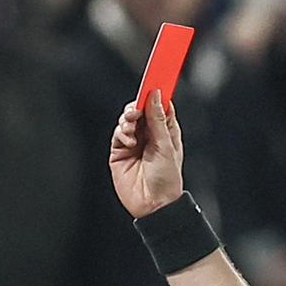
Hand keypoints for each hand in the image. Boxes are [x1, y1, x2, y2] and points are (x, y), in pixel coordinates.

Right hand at [109, 91, 185, 219]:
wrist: (154, 204)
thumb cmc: (167, 178)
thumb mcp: (167, 145)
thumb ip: (158, 120)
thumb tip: (155, 95)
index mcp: (165, 130)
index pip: (159, 105)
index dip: (155, 92)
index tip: (153, 80)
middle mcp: (149, 134)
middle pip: (140, 109)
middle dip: (136, 106)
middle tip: (136, 109)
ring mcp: (133, 143)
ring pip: (127, 120)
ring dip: (128, 120)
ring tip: (132, 128)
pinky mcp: (120, 152)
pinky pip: (118, 134)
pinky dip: (122, 133)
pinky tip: (129, 141)